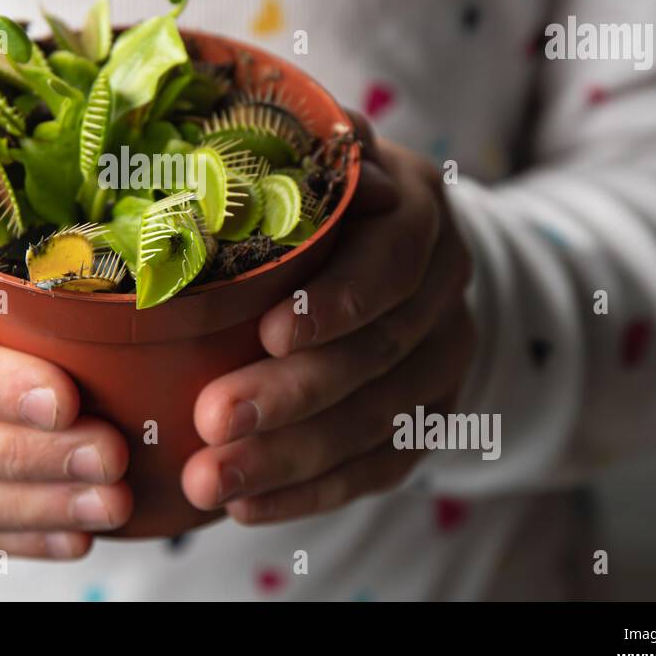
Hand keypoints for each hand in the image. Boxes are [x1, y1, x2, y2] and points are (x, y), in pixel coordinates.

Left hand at [182, 114, 475, 522]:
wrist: (391, 250)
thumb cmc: (323, 195)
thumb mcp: (314, 157)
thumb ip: (294, 148)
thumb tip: (258, 151)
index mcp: (418, 213)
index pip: (395, 259)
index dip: (340, 299)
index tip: (271, 332)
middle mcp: (444, 287)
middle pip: (378, 351)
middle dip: (293, 393)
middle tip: (212, 421)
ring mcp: (443, 358)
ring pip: (377, 420)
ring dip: (290, 457)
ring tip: (211, 480)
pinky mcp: (428, 417)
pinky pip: (379, 466)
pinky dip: (311, 492)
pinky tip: (246, 507)